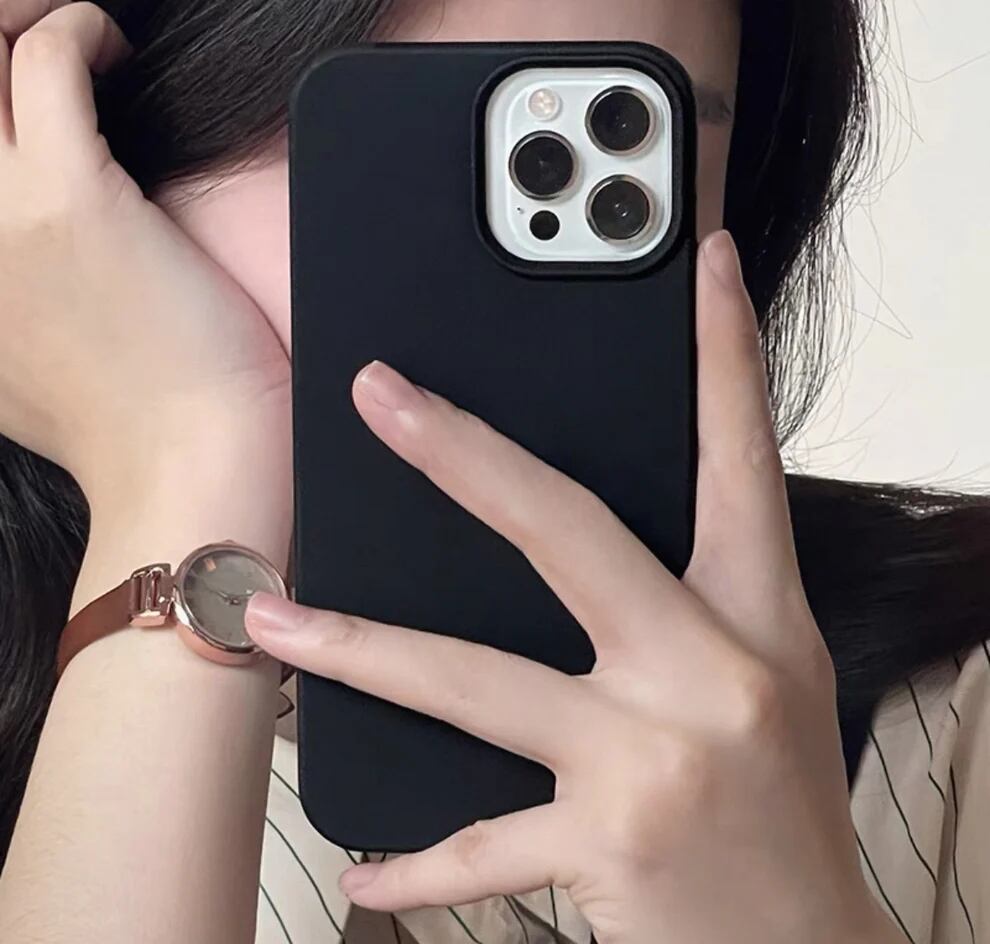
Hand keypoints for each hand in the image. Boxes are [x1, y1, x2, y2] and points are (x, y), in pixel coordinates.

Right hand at [0, 2, 290, 504]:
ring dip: (25, 20)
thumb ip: (2, 309)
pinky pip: (48, 57)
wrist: (186, 471)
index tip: (11, 100)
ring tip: (85, 48)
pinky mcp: (70, 202)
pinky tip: (118, 55)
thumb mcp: (25, 374)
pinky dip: (82, 29)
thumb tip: (17, 270)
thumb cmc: (135, 425)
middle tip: (39, 48)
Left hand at [244, 233, 898, 943]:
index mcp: (758, 615)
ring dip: (358, 646)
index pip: (741, 457)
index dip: (727, 353)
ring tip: (272, 616)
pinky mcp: (604, 843)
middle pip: (568, 530)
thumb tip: (585, 543)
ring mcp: (650, 756)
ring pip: (473, 680)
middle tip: (381, 395)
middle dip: (464, 454)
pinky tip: (359, 861)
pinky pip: (479, 845)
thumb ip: (688, 605)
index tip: (706, 264)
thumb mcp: (764, 680)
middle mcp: (707, 670)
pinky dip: (415, 859)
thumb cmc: (783, 805)